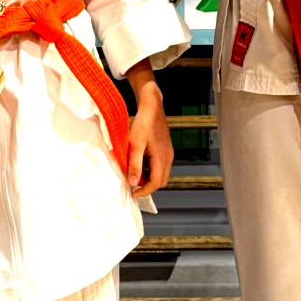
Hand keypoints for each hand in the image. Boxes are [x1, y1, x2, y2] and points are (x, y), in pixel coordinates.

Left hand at [123, 68, 172, 197]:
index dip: (144, 191)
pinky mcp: (166, 149)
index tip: (133, 193)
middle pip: (161, 181)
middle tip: (132, 181)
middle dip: (147, 185)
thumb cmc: (143, 124)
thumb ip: (135, 165)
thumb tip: (133, 182)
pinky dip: (150, 168)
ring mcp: (168, 153)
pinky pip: (160, 165)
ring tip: (134, 169)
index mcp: (161, 158)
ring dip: (148, 176)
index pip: (156, 183)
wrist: (152, 107)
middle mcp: (168, 158)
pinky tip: (140, 160)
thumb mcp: (135, 145)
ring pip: (161, 173)